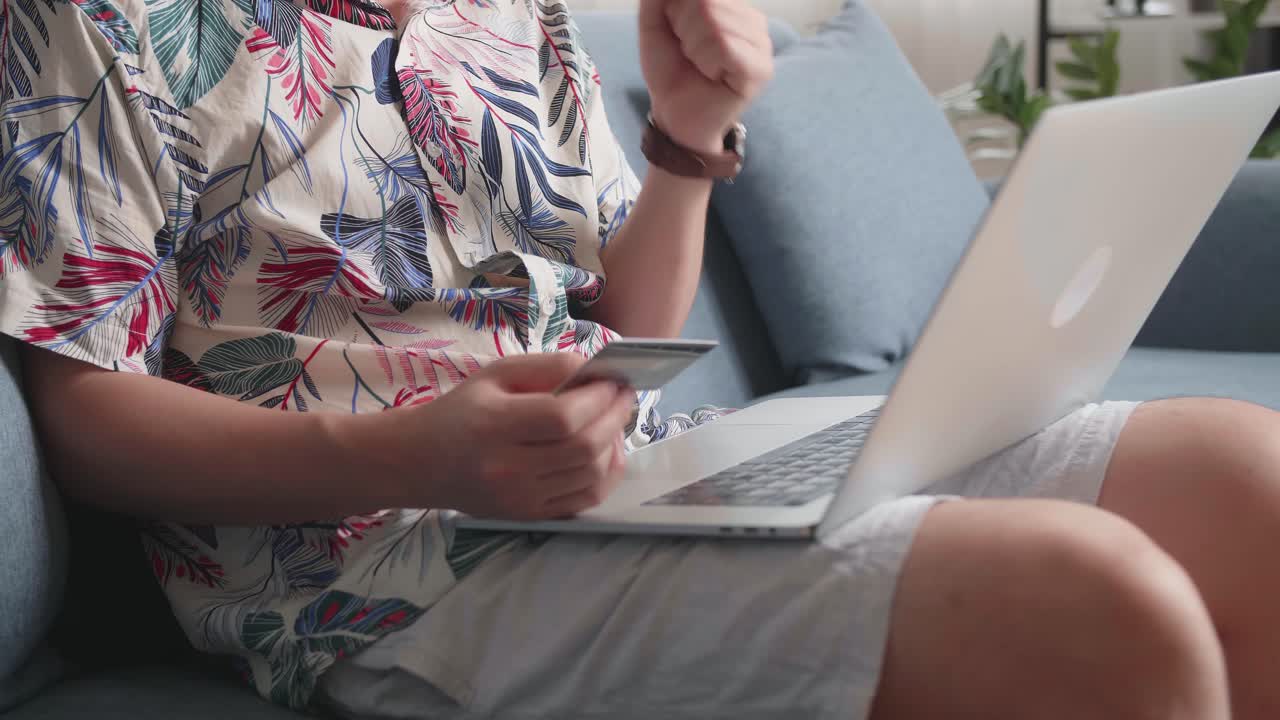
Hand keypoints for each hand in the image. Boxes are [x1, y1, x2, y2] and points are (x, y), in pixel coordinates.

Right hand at [395, 353, 633, 519]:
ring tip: (614, 420)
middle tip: (624, 397)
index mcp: (494, 426)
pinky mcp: (530, 515)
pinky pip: (585, 500)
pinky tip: (606, 451)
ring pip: (591, 475)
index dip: (598, 398)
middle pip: (583, 447)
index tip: (613, 381)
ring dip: (614, 444)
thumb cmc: (462, 411)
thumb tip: (596, 371)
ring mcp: (520, 498)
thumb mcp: (497, 374)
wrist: (421, 462)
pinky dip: (606, 474)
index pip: (562, 417)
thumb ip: (547, 367)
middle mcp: (507, 468)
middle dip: (614, 417)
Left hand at [638, 0, 773, 153]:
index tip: (681, 35)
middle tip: (689, 53)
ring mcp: (762, 45)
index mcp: (733, 7)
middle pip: (707, 3)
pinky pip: (724, 46)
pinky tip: (711, 74)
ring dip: (693, 48)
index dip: (678, 10)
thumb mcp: (656, 22)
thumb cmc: (671, 71)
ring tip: (699, 64)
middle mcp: (754, 21)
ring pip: (715, 23)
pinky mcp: (760, 70)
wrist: (674, 115)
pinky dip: (705, 61)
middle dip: (684, 29)